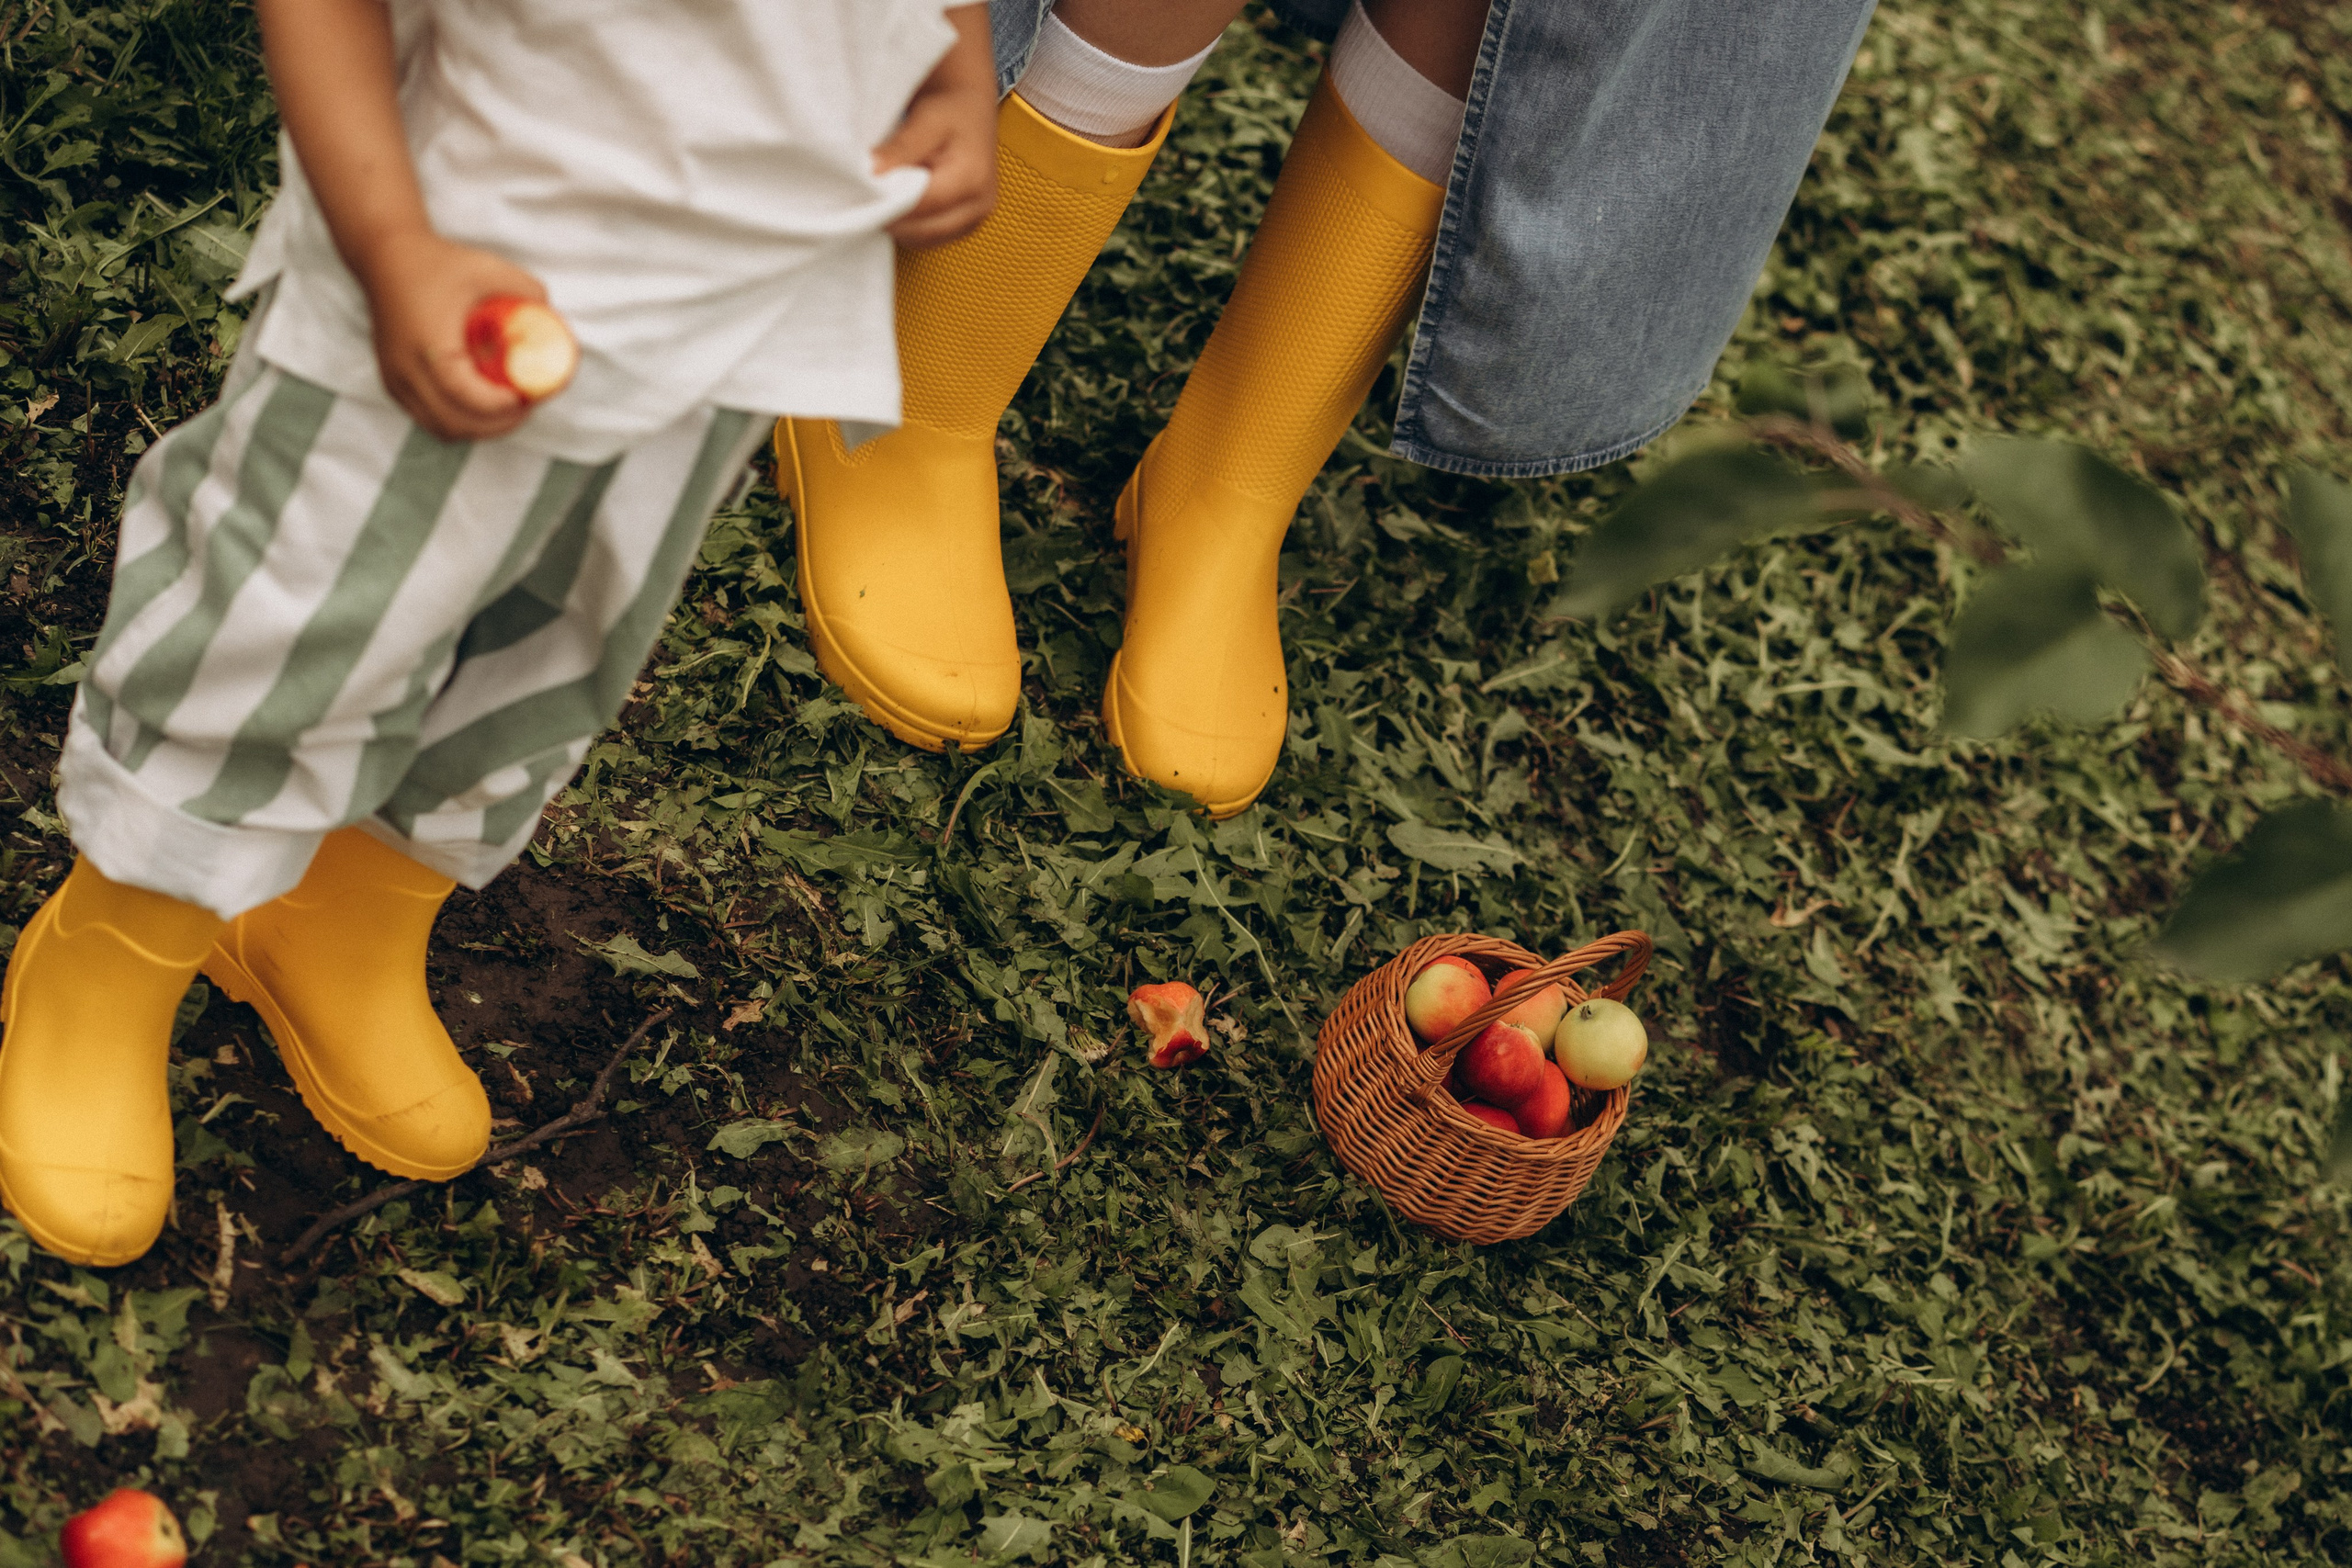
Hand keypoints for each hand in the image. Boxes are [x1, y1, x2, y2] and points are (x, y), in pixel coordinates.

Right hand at [357, 230, 546, 442]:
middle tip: (527, 407)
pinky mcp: (392, 383)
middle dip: (498, 424)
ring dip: (479, 429)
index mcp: (428, 346)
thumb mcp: (485, 267)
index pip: (467, 396)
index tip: (527, 397)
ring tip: (509, 412)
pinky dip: (459, 423)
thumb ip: (524, 288)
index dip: (500, 407)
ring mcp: (395, 380)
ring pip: (442, 428)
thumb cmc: (435, 263)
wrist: (384, 258)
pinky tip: (483, 410)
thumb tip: (552, 313)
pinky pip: (429, 419)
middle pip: (456, 423)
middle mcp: (406, 369)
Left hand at [875, 3, 998, 247]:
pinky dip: (907, 225)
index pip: (922, 205)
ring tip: (878, 196)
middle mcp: (979, 206)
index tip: (858, 190)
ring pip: (922, 239)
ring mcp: (973, 221)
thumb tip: (873, 172)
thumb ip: (902, 147)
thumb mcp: (927, 118)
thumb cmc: (950, 110)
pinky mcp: (963, 226)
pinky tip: (894, 203)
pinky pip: (927, 237)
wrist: (970, 111)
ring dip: (897, 223)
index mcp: (973, 179)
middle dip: (890, 216)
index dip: (888, 202)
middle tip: (862, 195)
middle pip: (922, 231)